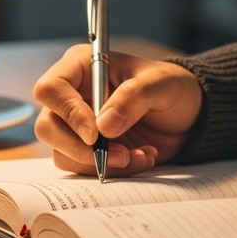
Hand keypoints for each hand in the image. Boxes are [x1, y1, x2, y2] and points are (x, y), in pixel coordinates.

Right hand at [33, 46, 202, 176]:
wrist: (189, 114)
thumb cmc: (172, 86)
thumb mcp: (160, 83)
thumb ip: (133, 98)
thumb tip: (103, 126)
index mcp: (81, 67)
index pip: (51, 89)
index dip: (67, 112)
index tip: (94, 133)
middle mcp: (72, 96)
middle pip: (48, 127)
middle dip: (82, 149)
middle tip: (120, 154)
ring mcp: (78, 126)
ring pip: (63, 154)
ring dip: (102, 163)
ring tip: (139, 154)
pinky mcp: (89, 150)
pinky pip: (84, 168)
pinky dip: (113, 170)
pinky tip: (140, 157)